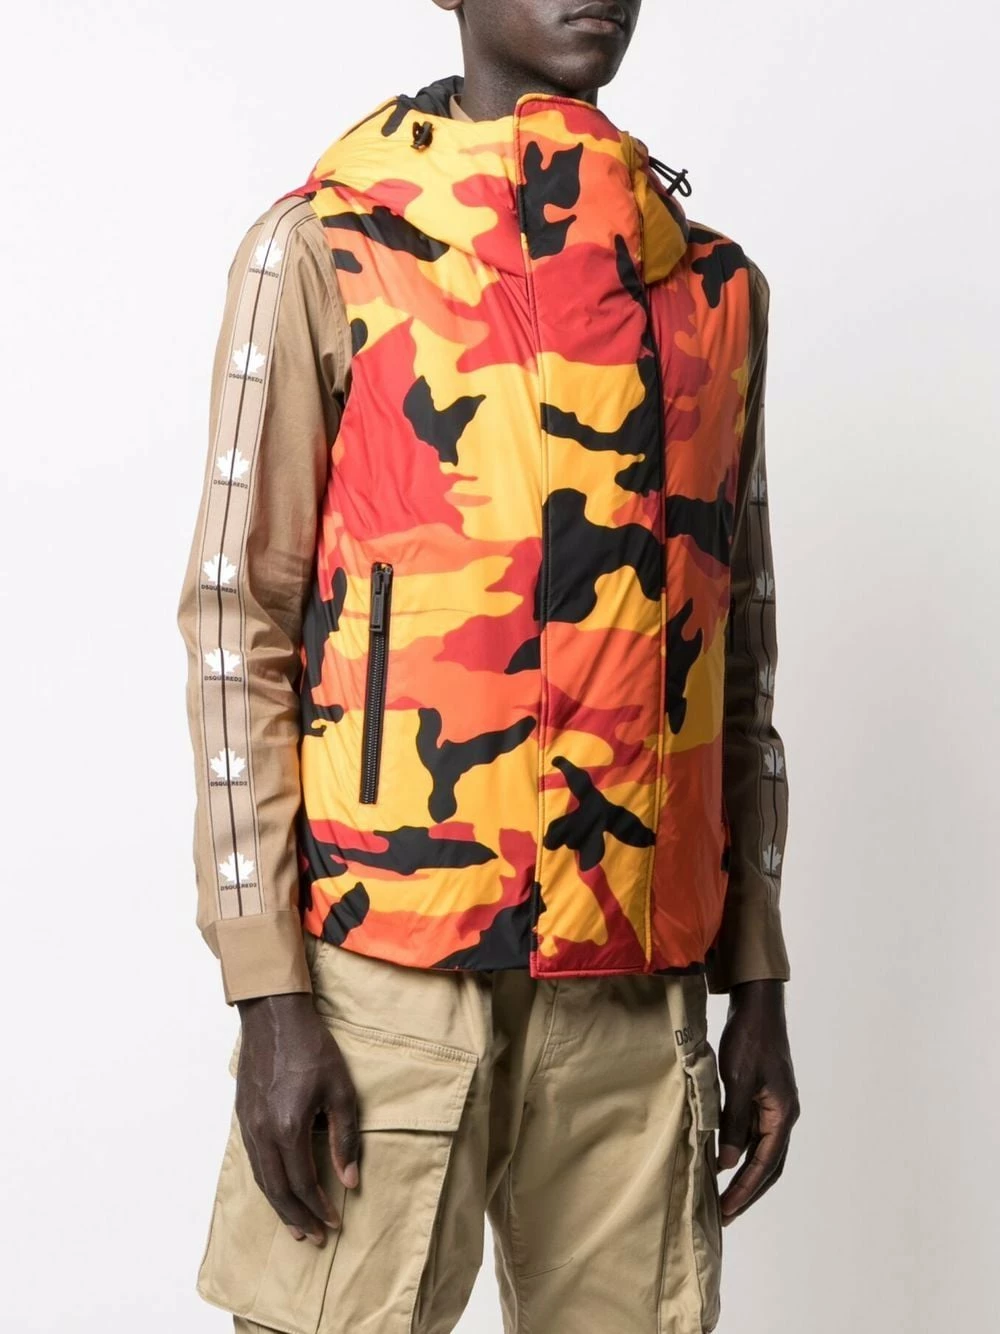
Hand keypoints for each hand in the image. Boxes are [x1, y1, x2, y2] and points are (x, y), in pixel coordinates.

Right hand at [234, 993, 359, 1244]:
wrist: (273, 1015)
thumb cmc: (311, 1047)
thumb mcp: (340, 1090)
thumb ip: (344, 1138)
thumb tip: (349, 1180)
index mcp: (288, 1127)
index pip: (302, 1183)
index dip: (319, 1207)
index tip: (334, 1223)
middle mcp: (262, 1132)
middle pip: (276, 1189)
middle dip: (296, 1217)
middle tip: (313, 1238)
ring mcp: (248, 1124)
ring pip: (261, 1177)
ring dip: (278, 1204)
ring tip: (295, 1223)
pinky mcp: (242, 1115)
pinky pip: (253, 1160)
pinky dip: (266, 1181)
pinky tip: (278, 1187)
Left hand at [716, 979, 799, 1224]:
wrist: (757, 1006)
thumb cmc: (749, 1040)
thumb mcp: (737, 1081)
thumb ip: (733, 1123)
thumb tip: (726, 1164)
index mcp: (782, 1115)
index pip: (764, 1164)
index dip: (744, 1190)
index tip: (726, 1210)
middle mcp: (783, 1116)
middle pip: (769, 1166)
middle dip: (748, 1192)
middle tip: (725, 1215)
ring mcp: (775, 1106)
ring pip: (763, 1152)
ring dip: (745, 1175)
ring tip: (723, 1196)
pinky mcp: (764, 1097)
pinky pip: (755, 1134)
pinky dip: (742, 1152)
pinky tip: (723, 1158)